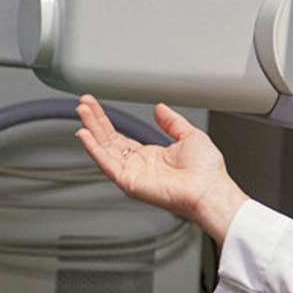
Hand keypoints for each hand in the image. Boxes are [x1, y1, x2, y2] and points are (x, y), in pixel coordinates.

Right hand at [74, 99, 249, 243]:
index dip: (106, 121)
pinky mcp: (129, 182)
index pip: (119, 136)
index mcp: (150, 156)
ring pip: (104, 149)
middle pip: (108, 140)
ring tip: (81, 112)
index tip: (95, 106)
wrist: (210, 188)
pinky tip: (85, 135)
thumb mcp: (189, 135)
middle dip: (94, 121)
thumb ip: (172, 122)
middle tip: (83, 104)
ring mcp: (132, 174)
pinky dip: (94, 150)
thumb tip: (160, 109)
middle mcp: (138, 165)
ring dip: (91, 130)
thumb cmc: (206, 171)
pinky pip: (107, 164)